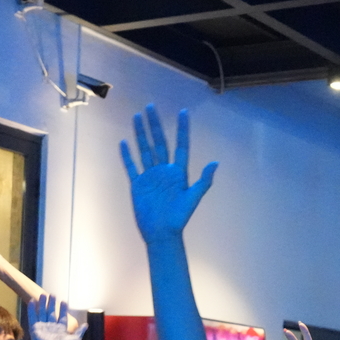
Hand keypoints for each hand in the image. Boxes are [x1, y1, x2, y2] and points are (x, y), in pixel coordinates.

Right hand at [29, 294, 85, 339]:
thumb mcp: (76, 339)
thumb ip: (80, 331)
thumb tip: (86, 325)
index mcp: (60, 329)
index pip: (61, 317)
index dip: (63, 309)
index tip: (64, 301)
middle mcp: (51, 327)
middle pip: (51, 313)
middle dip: (52, 304)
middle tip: (52, 294)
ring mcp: (42, 327)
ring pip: (42, 313)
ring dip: (42, 304)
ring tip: (43, 294)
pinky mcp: (34, 328)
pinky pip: (32, 317)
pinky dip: (32, 309)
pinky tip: (33, 300)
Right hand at [121, 106, 218, 240]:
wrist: (162, 233)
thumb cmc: (179, 218)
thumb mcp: (193, 198)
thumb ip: (203, 180)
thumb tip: (216, 162)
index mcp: (178, 172)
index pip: (180, 145)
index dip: (182, 129)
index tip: (183, 112)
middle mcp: (163, 171)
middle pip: (159, 142)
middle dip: (155, 124)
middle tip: (151, 106)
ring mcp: (150, 176)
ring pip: (144, 149)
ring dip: (141, 133)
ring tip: (137, 116)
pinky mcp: (138, 184)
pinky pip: (132, 166)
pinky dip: (127, 155)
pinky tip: (124, 142)